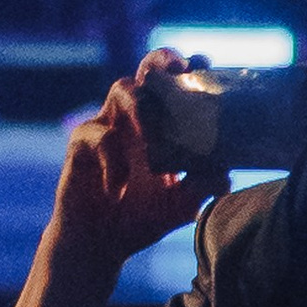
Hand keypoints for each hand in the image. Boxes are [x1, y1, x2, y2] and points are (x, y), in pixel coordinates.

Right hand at [66, 72, 219, 263]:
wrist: (99, 244)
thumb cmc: (141, 215)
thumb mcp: (180, 204)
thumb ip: (201, 187)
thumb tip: (225, 177)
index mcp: (163, 124)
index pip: (178, 85)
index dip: (191, 69)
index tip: (205, 63)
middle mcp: (136, 116)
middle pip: (148, 70)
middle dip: (164, 62)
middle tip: (180, 68)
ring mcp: (108, 124)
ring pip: (122, 90)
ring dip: (142, 107)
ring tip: (152, 137)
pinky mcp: (81, 144)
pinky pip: (99, 138)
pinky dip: (112, 162)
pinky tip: (119, 188)